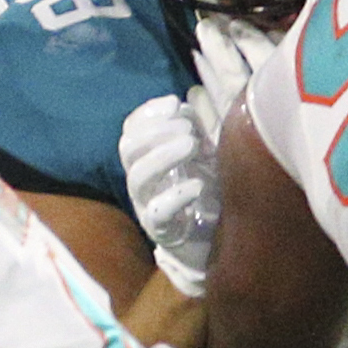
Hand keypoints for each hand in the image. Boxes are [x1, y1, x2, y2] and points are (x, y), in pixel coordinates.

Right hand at [119, 89, 220, 297]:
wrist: (218, 244)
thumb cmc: (211, 194)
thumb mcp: (204, 157)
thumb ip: (192, 130)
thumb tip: (181, 105)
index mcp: (148, 161)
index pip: (130, 132)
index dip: (147, 115)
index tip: (174, 104)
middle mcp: (142, 182)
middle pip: (128, 150)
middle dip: (156, 132)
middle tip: (188, 128)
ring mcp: (148, 206)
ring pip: (138, 177)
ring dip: (163, 155)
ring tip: (192, 143)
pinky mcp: (163, 231)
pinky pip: (157, 213)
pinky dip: (176, 196)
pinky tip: (197, 185)